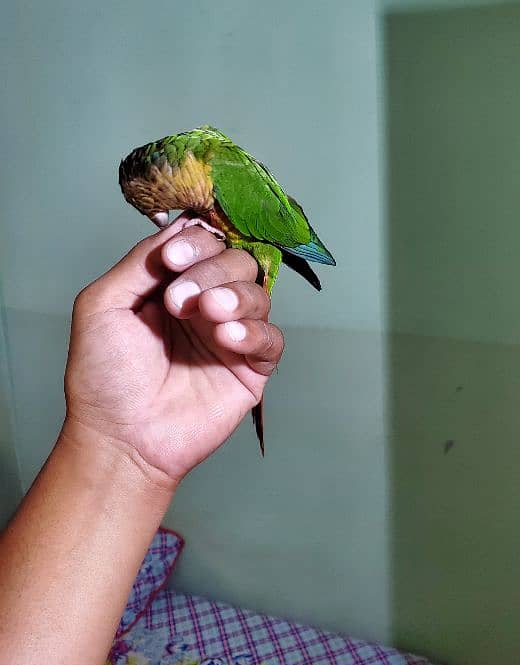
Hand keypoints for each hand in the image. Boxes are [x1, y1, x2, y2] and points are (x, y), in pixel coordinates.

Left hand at [64, 214, 283, 481]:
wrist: (121, 437)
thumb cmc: (104, 376)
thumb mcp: (103, 305)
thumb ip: (140, 262)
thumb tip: (181, 226)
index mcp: (174, 284)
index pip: (204, 243)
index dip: (196, 242)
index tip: (173, 259)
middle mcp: (206, 304)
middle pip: (237, 261)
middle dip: (212, 271)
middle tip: (180, 301)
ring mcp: (230, 335)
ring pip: (259, 293)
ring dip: (235, 296)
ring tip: (208, 314)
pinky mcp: (250, 369)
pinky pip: (272, 339)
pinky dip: (255, 331)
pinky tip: (228, 338)